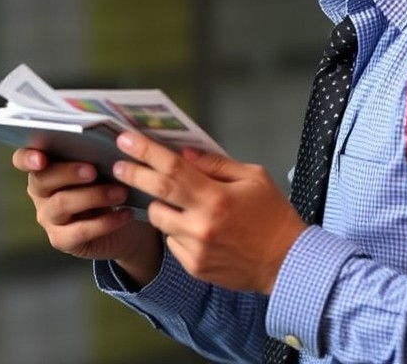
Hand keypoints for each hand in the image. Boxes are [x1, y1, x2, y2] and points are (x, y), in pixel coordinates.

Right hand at [12, 148, 161, 280]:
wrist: (121, 224)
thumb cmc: (106, 184)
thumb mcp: (101, 166)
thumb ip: (94, 152)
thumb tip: (108, 138)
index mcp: (43, 167)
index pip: (22, 159)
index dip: (27, 157)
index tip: (41, 158)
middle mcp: (40, 193)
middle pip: (43, 180)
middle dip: (68, 172)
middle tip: (94, 170)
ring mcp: (48, 218)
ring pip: (62, 204)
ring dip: (93, 196)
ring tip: (120, 192)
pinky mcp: (61, 240)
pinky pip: (80, 230)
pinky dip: (106, 222)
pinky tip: (126, 213)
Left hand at [112, 133, 307, 294]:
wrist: (287, 263)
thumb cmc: (273, 216)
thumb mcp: (253, 177)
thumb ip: (216, 164)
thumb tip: (185, 153)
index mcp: (217, 198)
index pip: (172, 169)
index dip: (146, 152)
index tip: (126, 140)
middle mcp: (201, 224)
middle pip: (156, 194)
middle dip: (133, 175)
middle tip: (119, 165)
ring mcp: (195, 248)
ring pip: (160, 219)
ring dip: (162, 206)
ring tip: (183, 204)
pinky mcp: (193, 266)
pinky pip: (172, 241)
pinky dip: (178, 231)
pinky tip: (200, 230)